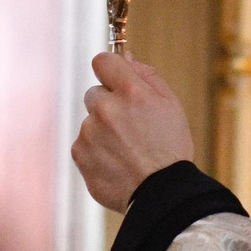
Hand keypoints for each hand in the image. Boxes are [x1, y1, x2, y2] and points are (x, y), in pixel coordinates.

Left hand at [72, 52, 194, 210]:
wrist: (162, 193)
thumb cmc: (170, 148)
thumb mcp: (171, 105)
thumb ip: (147, 76)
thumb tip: (125, 57)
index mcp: (131, 92)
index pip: (102, 61)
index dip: (110, 69)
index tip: (116, 80)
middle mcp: (106, 109)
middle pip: (94, 93)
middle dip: (109, 104)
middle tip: (131, 126)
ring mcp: (89, 132)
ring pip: (90, 121)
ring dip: (103, 130)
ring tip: (127, 150)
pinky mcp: (79, 154)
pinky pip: (84, 143)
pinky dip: (96, 151)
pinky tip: (116, 162)